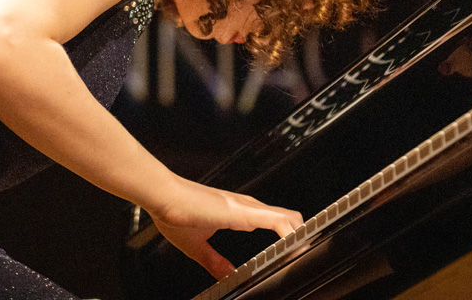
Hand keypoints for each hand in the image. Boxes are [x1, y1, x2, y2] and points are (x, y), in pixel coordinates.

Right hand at [146, 177, 303, 279]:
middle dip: (300, 236)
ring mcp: (245, 207)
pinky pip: (277, 220)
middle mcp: (244, 206)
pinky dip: (290, 233)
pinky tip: (296, 243)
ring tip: (310, 251)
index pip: (271, 221)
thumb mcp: (196, 245)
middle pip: (285, 217)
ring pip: (286, 217)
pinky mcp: (242, 211)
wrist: (162, 196)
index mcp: (235, 213)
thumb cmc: (173, 212)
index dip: (286, 234)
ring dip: (300, 234)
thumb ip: (214, 261)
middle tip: (309, 253)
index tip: (295, 250)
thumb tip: (227, 276)